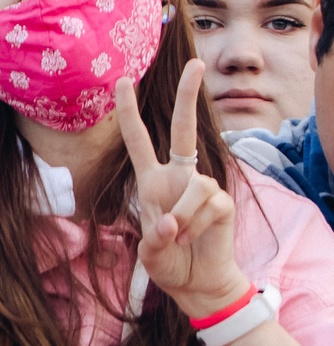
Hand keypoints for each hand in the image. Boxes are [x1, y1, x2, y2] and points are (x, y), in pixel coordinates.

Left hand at [115, 61, 244, 317]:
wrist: (197, 283)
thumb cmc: (169, 262)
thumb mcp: (149, 252)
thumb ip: (153, 238)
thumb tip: (169, 224)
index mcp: (152, 180)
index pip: (139, 140)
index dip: (128, 112)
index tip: (122, 80)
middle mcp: (178, 175)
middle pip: (184, 128)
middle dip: (188, 95)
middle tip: (196, 63)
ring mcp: (202, 185)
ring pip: (192, 187)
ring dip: (181, 218)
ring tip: (177, 237)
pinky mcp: (222, 201)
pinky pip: (208, 204)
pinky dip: (195, 225)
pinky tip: (193, 238)